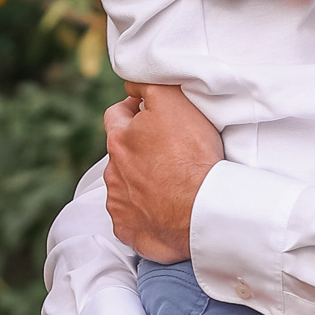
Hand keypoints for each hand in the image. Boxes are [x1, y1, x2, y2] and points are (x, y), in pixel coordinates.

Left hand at [104, 84, 223, 263]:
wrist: (202, 210)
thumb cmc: (191, 156)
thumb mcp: (173, 102)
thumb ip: (148, 86)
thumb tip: (132, 84)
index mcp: (119, 141)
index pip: (116, 115)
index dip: (132, 110)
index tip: (149, 114)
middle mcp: (112, 173)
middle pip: (121, 154)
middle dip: (138, 149)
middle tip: (168, 152)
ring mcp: (119, 205)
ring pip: (124, 187)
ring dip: (140, 182)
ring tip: (169, 184)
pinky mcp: (129, 231)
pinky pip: (131, 220)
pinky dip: (143, 214)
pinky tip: (163, 211)